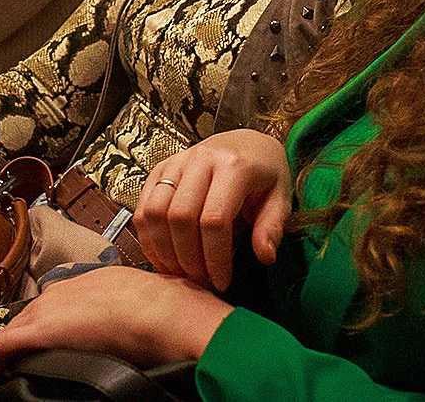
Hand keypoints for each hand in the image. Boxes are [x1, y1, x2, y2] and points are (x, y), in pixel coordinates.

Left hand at [0, 267, 231, 391]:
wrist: (164, 311)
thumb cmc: (171, 307)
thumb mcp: (153, 299)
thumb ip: (138, 310)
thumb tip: (145, 331)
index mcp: (93, 281)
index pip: (57, 302)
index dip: (45, 323)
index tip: (40, 339)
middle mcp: (66, 290)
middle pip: (31, 313)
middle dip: (18, 336)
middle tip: (8, 361)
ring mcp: (52, 308)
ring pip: (15, 328)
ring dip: (3, 352)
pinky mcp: (42, 331)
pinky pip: (5, 346)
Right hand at [134, 129, 290, 291]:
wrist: (248, 142)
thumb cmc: (266, 174)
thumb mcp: (281, 198)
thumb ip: (272, 227)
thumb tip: (265, 257)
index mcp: (235, 166)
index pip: (214, 220)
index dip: (214, 258)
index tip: (222, 282)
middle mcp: (201, 159)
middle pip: (180, 218)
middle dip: (188, 259)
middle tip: (200, 281)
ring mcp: (177, 161)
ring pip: (155, 212)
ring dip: (163, 250)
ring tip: (179, 273)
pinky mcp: (160, 168)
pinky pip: (143, 206)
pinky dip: (147, 237)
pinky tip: (162, 257)